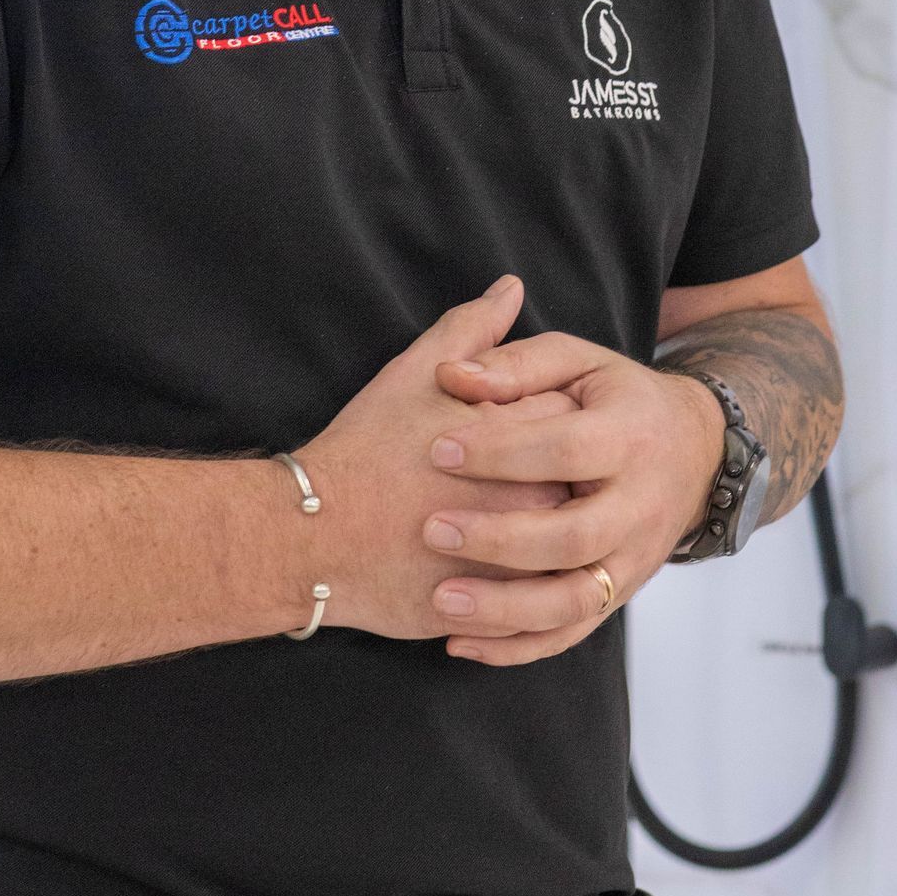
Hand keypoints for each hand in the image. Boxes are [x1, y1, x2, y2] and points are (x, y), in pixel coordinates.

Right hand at [295, 276, 575, 640]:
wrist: (316, 535)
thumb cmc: (364, 448)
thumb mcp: (415, 374)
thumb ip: (472, 330)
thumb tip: (511, 288)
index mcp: (520, 435)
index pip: (570, 418)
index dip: (548, 416)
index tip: (519, 422)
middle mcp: (533, 498)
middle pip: (581, 485)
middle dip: (558, 478)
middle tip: (515, 477)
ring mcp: (521, 559)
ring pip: (569, 550)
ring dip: (553, 538)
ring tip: (508, 523)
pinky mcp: (501, 607)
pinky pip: (540, 604)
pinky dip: (530, 587)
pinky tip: (505, 571)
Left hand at [421, 332, 725, 665]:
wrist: (696, 452)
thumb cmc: (615, 399)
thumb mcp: (578, 361)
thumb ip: (515, 364)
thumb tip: (450, 376)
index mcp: (630, 437)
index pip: (566, 449)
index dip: (500, 451)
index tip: (436, 448)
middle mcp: (639, 507)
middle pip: (572, 537)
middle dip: (499, 539)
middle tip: (430, 529)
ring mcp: (632, 560)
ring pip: (572, 601)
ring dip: (504, 609)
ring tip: (440, 600)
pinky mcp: (618, 595)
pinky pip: (569, 634)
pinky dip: (514, 647)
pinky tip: (458, 643)